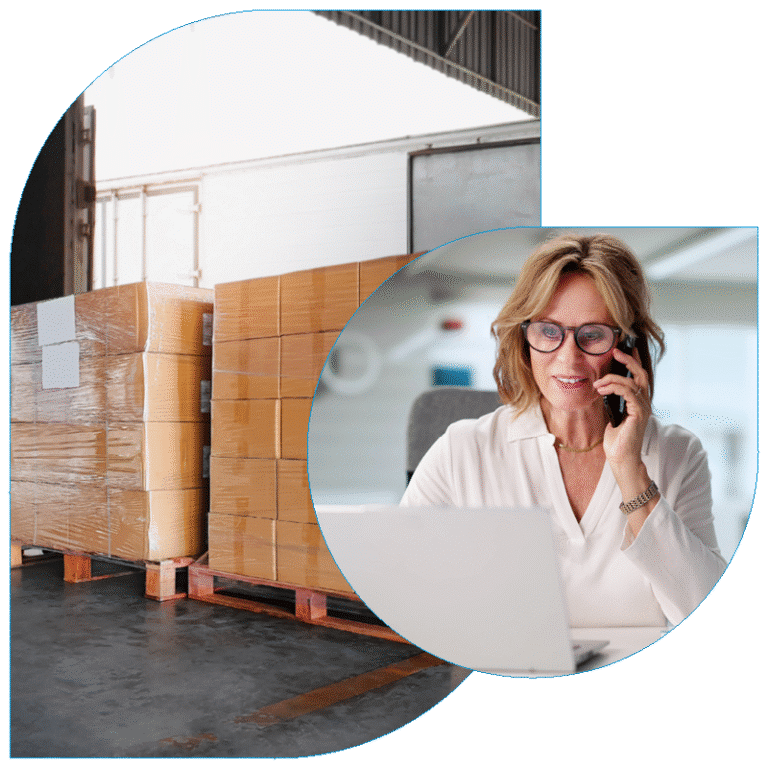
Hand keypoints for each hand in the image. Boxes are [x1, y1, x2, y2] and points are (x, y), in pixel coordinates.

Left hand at [593, 346, 651, 476]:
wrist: (620, 458)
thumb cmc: (616, 440)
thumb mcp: (613, 416)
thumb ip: (613, 402)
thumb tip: (603, 389)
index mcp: (639, 402)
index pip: (639, 377)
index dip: (633, 362)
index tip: (623, 350)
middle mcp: (644, 403)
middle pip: (641, 375)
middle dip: (629, 360)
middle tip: (615, 351)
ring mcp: (643, 408)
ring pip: (632, 382)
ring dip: (613, 379)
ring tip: (598, 383)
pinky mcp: (639, 414)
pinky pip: (629, 393)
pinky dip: (615, 387)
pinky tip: (602, 390)